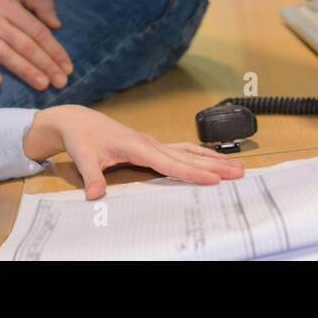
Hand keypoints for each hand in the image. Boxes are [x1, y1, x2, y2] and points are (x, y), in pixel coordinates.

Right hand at [0, 0, 72, 89]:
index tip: (67, 67)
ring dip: (24, 70)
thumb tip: (56, 24)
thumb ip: (41, 3)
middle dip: (45, 64)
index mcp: (8, 5)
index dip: (54, 50)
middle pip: (24, 44)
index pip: (37, 31)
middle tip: (61, 82)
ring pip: (3, 54)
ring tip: (42, 84)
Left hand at [22, 105, 244, 198]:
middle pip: (187, 156)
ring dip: (212, 160)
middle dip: (214, 165)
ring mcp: (152, 144)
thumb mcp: (82, 157)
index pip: (169, 162)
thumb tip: (95, 196)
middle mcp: (150, 143)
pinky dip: (199, 156)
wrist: (78, 120)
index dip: (192, 172)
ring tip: (236, 166)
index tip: (214, 180)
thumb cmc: (82, 137)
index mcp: (137, 146)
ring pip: (188, 152)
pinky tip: (211, 161)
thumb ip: (91, 176)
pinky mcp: (151, 146)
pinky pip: (181, 152)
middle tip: (240, 172)